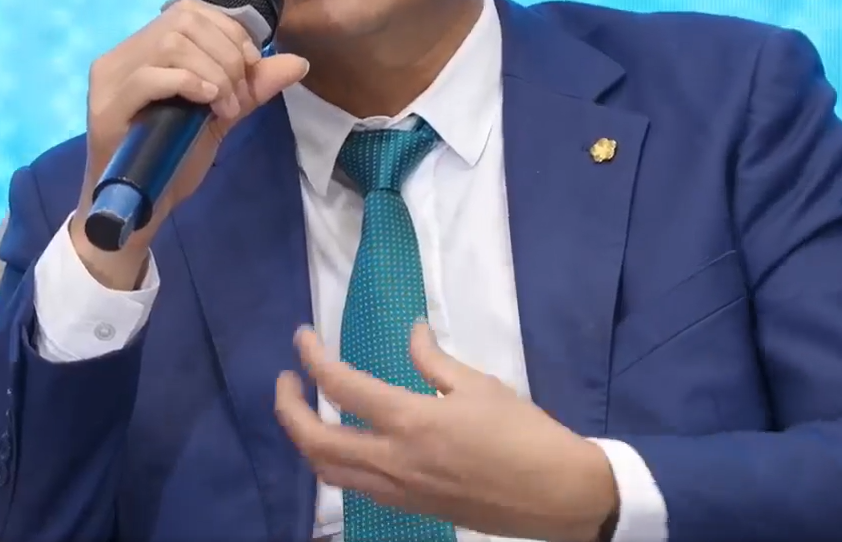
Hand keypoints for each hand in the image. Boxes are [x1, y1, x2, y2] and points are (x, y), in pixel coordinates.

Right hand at [73, 0, 309, 287]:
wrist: (142, 209)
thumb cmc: (173, 160)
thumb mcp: (220, 116)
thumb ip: (252, 87)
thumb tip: (299, 63)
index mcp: (145, 49)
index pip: (189, 10)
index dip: (229, 29)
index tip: (251, 64)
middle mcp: (122, 55)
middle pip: (182, 20)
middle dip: (225, 52)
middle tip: (237, 95)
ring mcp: (109, 78)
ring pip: (170, 44)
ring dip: (212, 72)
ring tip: (224, 107)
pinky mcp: (105, 106)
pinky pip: (149, 76)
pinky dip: (189, 83)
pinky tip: (208, 104)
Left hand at [274, 323, 619, 541]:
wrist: (554, 494)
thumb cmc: (523, 433)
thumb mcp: (479, 385)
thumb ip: (434, 360)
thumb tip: (411, 332)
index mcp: (410, 421)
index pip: (340, 386)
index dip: (312, 359)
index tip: (302, 338)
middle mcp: (393, 460)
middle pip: (315, 440)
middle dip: (288, 408)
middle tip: (287, 379)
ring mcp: (398, 490)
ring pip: (328, 471)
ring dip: (306, 440)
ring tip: (305, 412)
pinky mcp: (409, 508)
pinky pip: (356, 486)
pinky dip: (336, 462)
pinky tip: (346, 442)